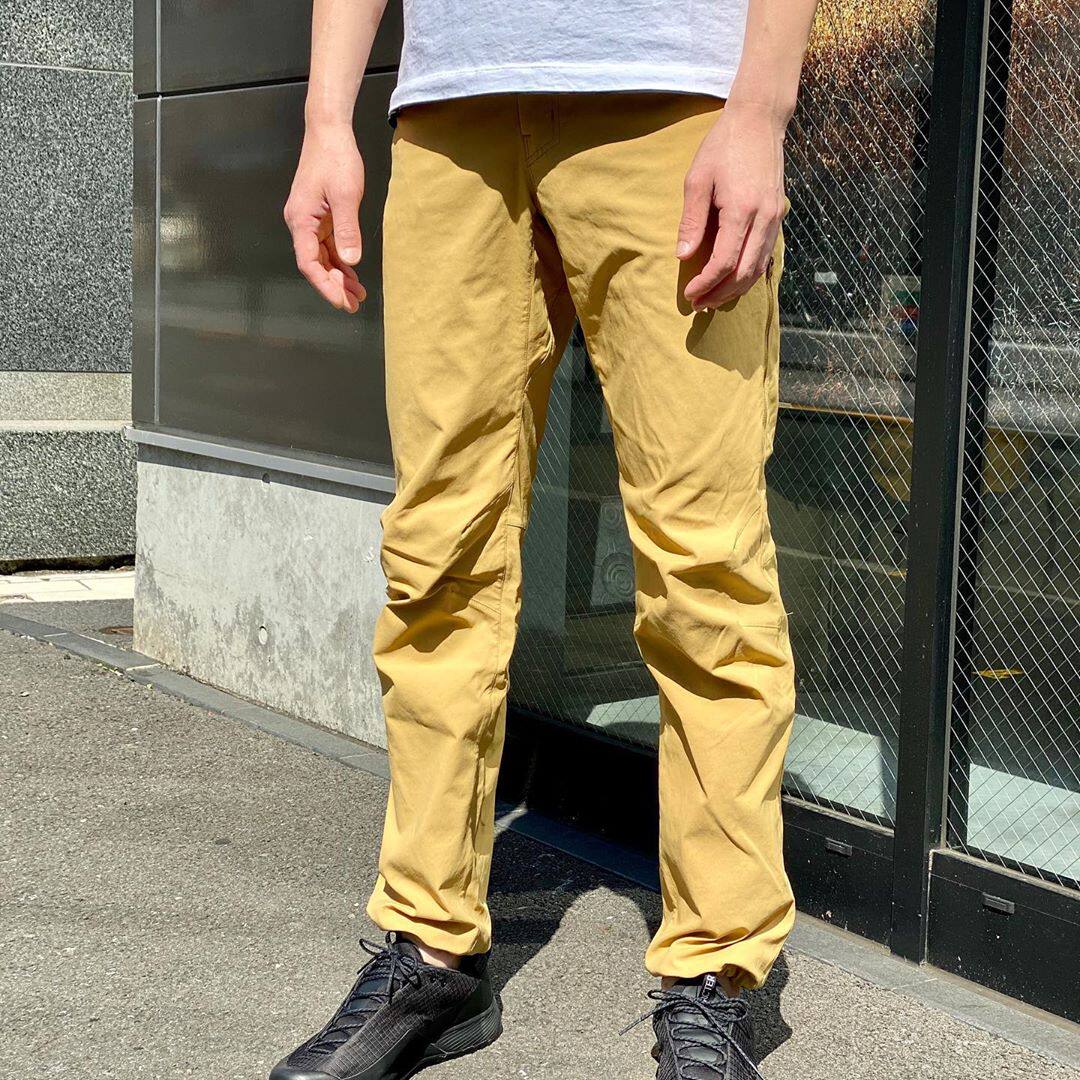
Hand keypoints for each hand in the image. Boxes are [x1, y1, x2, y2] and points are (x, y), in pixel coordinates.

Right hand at [284, 121, 366, 312]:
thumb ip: (347, 229)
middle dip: (334, 286)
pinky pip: (328, 246)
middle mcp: (301, 224)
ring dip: (339, 277)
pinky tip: (353, 275)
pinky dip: (340, 262)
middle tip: (355, 305)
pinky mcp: (320, 217)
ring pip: (322, 258)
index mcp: (301, 221)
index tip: (341, 301)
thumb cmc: (336, 160)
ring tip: (359, 295)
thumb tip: (351, 261)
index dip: (325, 285)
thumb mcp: (345, 195)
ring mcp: (310, 222)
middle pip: (315, 264)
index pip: (309, 263)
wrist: (329, 132)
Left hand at [678, 101, 786, 310]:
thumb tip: (683, 256)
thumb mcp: (697, 179)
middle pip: (743, 273)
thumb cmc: (723, 146)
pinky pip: (765, 256)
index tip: (689, 294)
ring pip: (758, 269)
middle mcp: (764, 218)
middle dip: (720, 294)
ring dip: (735, 290)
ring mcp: (775, 218)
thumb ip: (692, 220)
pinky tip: (732, 280)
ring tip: (713, 298)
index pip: (724, 262)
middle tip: (699, 304)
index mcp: (741, 209)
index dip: (705, 284)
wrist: (759, 120)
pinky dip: (748, 274)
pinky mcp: (778, 216)